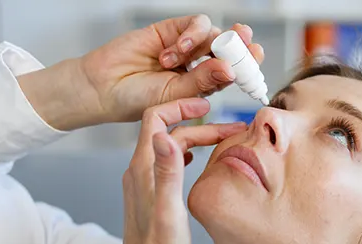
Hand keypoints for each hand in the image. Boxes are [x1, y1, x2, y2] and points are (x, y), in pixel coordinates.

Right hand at [18, 15, 263, 130]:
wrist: (103, 89)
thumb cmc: (137, 101)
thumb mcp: (174, 96)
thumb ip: (202, 81)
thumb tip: (230, 69)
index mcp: (204, 85)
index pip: (233, 72)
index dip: (248, 66)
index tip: (257, 62)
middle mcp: (198, 64)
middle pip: (229, 48)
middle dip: (241, 46)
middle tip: (248, 45)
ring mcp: (185, 46)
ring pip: (213, 34)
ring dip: (203, 43)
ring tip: (178, 59)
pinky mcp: (170, 29)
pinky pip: (193, 24)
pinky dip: (188, 35)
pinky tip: (172, 51)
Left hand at [115, 98, 245, 243]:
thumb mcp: (169, 208)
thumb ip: (168, 171)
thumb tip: (164, 135)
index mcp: (143, 169)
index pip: (155, 118)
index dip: (181, 106)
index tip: (208, 106)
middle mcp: (140, 172)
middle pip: (167, 132)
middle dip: (199, 125)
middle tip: (231, 129)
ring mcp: (143, 184)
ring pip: (169, 147)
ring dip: (195, 139)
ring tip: (221, 141)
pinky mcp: (150, 196)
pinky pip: (167, 163)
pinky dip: (186, 154)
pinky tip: (197, 160)